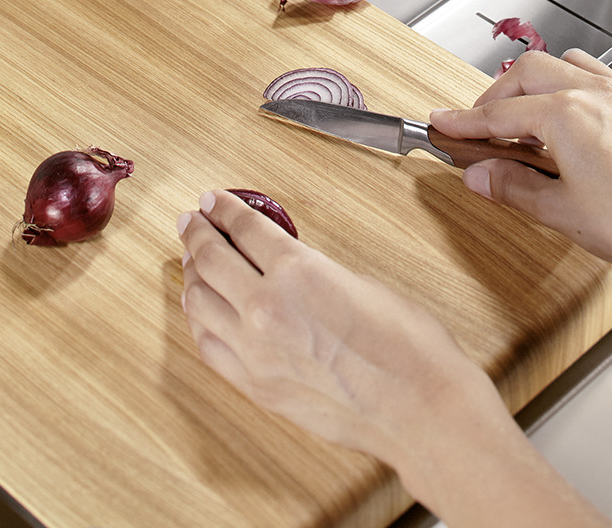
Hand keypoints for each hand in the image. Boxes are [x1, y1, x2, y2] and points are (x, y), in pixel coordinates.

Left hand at [175, 190, 505, 472]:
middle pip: (211, 260)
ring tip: (192, 263)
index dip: (224, 210)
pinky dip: (199, 322)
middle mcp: (267, 309)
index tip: (213, 202)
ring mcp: (256, 352)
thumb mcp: (359, 282)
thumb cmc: (408, 348)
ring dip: (192, 277)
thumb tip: (288, 269)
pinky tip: (201, 312)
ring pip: (199, 303)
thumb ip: (312, 272)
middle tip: (191, 223)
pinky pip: (209, 347)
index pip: (244, 229)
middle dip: (197, 235)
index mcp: (298, 272)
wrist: (420, 409)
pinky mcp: (256, 386)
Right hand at [430, 49, 611, 279]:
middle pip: (530, 72)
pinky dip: (579, 89)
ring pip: (570, 64)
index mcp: (566, 116)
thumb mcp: (560, 212)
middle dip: (500, 93)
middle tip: (484, 123)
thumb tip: (481, 175)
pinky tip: (579, 120)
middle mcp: (595, 94)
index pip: (500, 113)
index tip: (444, 123)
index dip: (465, 121)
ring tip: (530, 114)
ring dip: (541, 81)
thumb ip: (513, 187)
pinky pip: (605, 80)